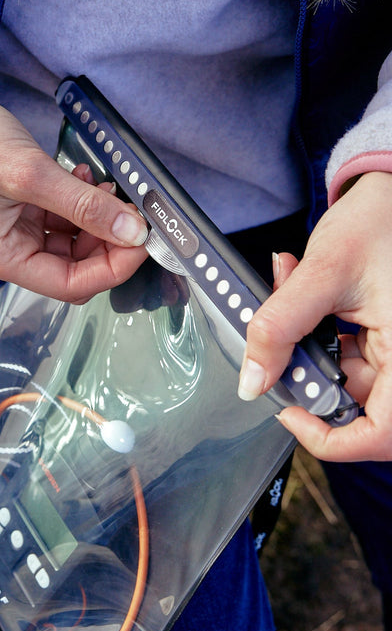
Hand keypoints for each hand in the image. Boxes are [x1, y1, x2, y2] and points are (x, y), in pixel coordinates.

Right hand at [0, 75, 148, 302]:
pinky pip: (62, 222)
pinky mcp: (21, 213)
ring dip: (97, 222)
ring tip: (108, 190)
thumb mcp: (29, 172)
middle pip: (74, 269)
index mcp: (0, 257)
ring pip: (73, 246)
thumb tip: (132, 231)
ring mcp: (14, 234)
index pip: (69, 285)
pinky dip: (81, 206)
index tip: (143, 241)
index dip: (112, 268)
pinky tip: (86, 180)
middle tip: (134, 213)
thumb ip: (82, 204)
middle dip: (108, 244)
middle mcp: (7, 253)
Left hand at [238, 171, 391, 460]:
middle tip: (279, 339)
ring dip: (303, 344)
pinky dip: (315, 332)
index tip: (289, 413)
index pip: (382, 433)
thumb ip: (279, 328)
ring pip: (342, 379)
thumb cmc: (380, 221)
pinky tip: (303, 291)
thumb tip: (252, 380)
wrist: (390, 192)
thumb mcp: (322, 273)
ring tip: (293, 289)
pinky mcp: (385, 340)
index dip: (330, 439)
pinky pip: (344, 356)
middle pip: (355, 406)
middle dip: (304, 372)